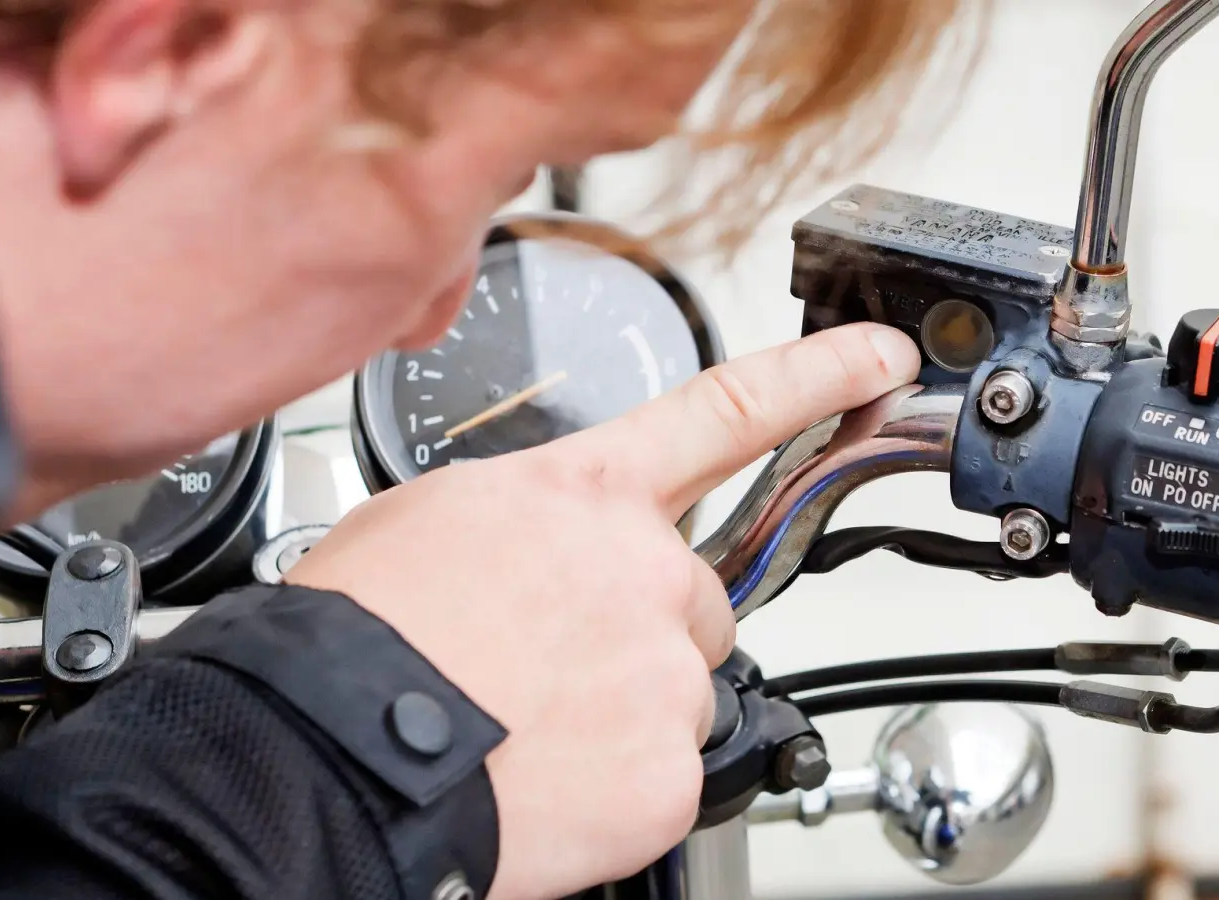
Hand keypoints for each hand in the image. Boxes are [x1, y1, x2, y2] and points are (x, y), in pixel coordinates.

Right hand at [284, 323, 919, 899]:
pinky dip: (618, 781)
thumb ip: (533, 514)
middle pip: (698, 594)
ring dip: (627, 705)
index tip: (883, 359)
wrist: (334, 754)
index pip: (731, 408)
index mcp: (586, 493)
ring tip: (534, 722)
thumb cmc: (361, 636)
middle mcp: (645, 570)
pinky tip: (549, 775)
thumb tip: (550, 542)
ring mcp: (665, 671)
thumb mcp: (434, 517)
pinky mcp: (668, 769)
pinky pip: (668, 770)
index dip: (820, 376)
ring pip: (681, 686)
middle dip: (644, 627)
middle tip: (554, 662)